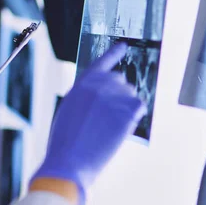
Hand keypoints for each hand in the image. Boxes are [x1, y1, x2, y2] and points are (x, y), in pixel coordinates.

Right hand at [30, 43, 145, 204]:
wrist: (70, 158)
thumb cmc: (66, 139)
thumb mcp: (69, 108)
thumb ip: (86, 96)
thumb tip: (103, 96)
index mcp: (82, 83)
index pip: (102, 61)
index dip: (114, 53)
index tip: (123, 46)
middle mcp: (100, 83)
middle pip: (120, 80)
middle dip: (118, 94)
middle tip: (107, 115)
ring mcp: (116, 95)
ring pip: (131, 95)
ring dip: (125, 107)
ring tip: (108, 126)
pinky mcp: (129, 109)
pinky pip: (140, 108)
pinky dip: (134, 117)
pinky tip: (119, 128)